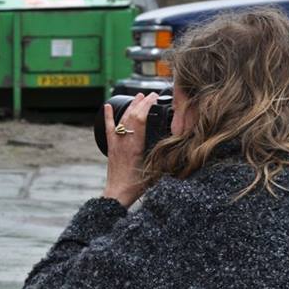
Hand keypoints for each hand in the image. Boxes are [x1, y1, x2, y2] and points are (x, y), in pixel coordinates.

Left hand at [102, 92, 159, 207]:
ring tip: (138, 97)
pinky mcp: (111, 147)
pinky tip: (107, 106)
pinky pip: (108, 128)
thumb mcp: (156, 172)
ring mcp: (116, 143)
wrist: (118, 194)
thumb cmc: (136, 186)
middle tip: (150, 95)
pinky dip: (108, 116)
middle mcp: (124, 142)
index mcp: (134, 146)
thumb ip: (167, 160)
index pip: (139, 119)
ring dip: (131, 107)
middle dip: (141, 102)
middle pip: (131, 116)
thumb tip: (181, 150)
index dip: (146, 105)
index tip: (155, 97)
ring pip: (122, 120)